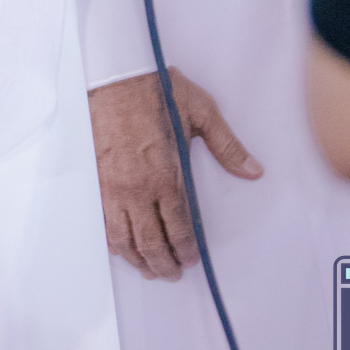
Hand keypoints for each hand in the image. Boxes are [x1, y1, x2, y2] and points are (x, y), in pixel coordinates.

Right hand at [89, 69, 262, 280]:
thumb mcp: (201, 112)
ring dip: (137, 259)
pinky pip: (103, 222)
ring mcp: (113, 186)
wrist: (115, 75)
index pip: (178, 228)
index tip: (191, 259)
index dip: (185, 250)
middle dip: (163, 263)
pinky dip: (113, 241)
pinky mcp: (96, 179)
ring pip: (123, 238)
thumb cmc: (157, 90)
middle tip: (171, 274)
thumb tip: (254, 170)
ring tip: (148, 268)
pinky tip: (120, 246)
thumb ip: (227, 146)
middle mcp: (138, 188)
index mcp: (166, 175)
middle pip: (150, 242)